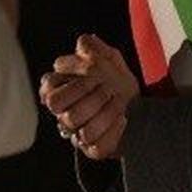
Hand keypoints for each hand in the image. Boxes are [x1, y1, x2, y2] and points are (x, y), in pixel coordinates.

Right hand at [39, 34, 138, 158]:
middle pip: (60, 110)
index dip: (72, 79)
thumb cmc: (118, 83)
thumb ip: (95, 48)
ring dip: (104, 111)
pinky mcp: (93, 149)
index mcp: (62, 92)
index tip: (93, 72)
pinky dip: (112, 130)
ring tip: (119, 101)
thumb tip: (85, 41)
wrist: (142, 109)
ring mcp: (78, 133)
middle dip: (86, 94)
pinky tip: (123, 118)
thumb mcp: (110, 60)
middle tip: (108, 88)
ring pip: (80, 128)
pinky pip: (96, 147)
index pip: (49, 90)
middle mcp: (66, 115)